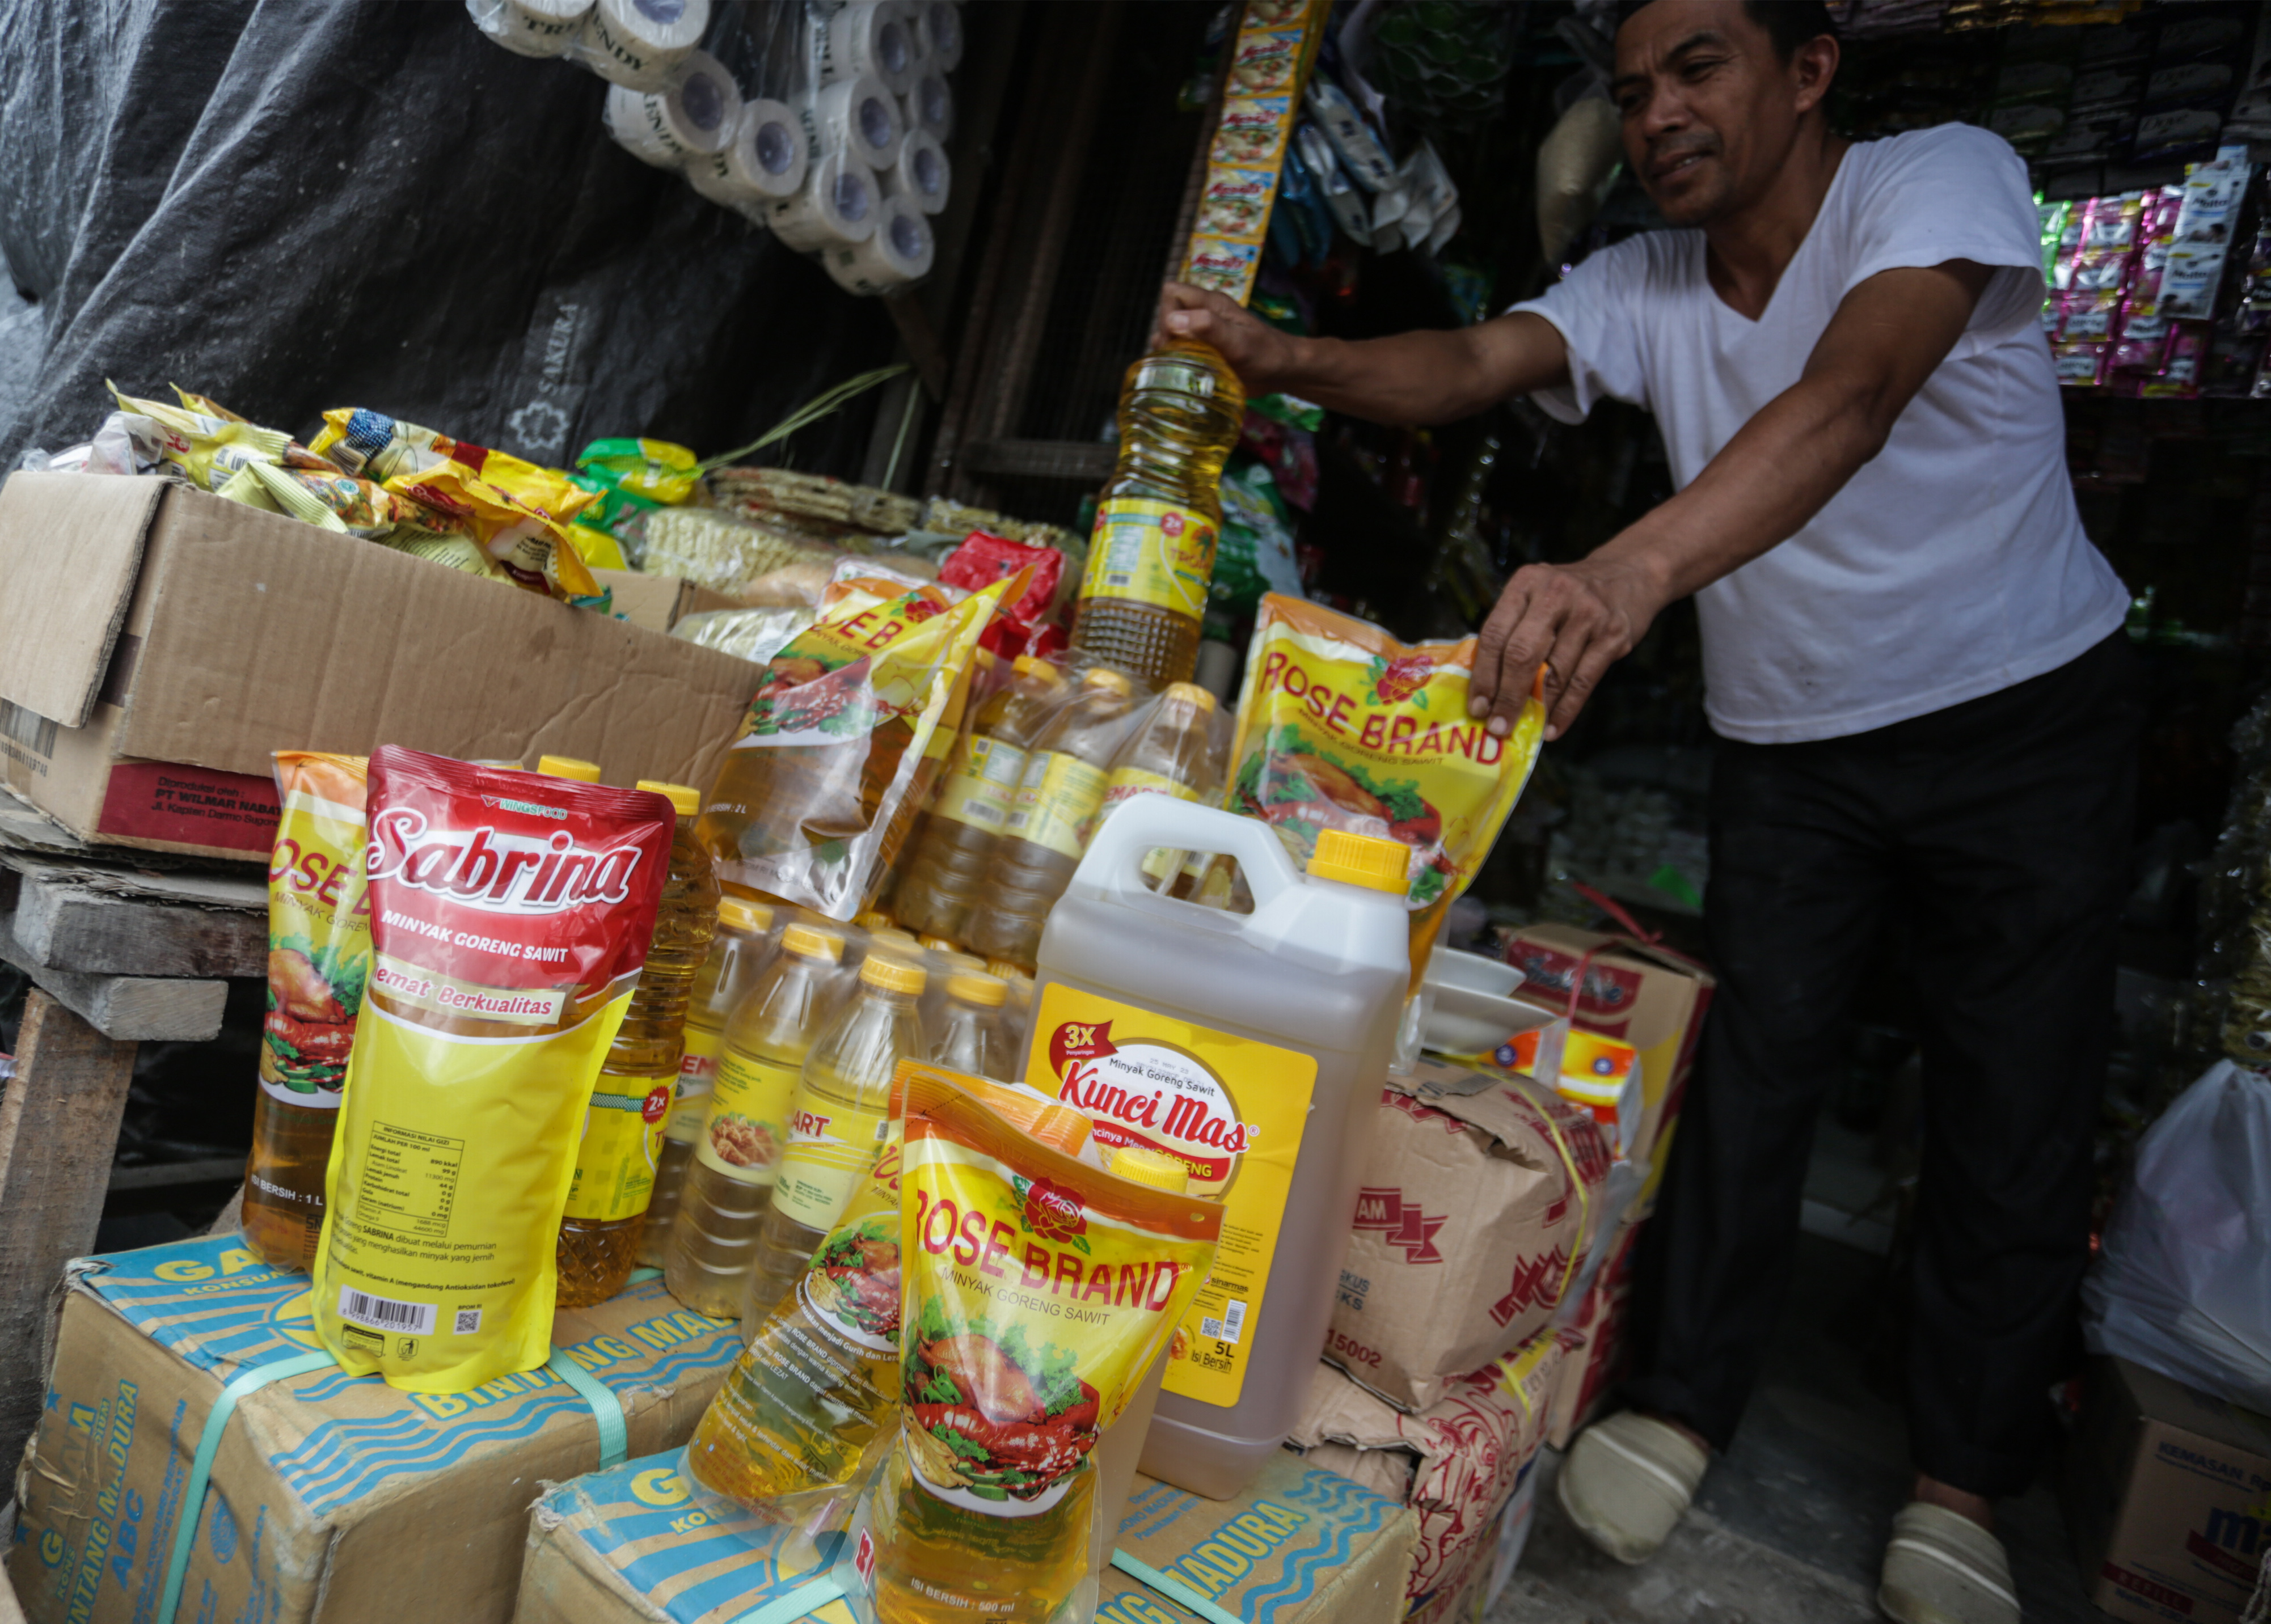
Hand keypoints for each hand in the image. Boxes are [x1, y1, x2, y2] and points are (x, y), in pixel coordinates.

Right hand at [1153, 282, 1300, 393]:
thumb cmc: (1265, 353)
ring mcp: (1203, 332)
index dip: (1167, 312)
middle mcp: (1204, 314)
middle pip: (1168, 313)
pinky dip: (1175, 360)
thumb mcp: (1238, 341)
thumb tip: (1172, 320)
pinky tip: (1182, 374)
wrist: (1283, 371)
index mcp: (1211, 304)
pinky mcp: (1204, 350)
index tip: (1174, 338)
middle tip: (1178, 358)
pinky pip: (1180, 350)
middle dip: (1165, 335)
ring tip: (1179, 367)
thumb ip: (1209, 327)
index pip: (1173, 293)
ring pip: (1171, 333)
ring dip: (1168, 350)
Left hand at [1469, 552, 1668, 742]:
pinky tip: (1553, 727)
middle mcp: (1555, 594)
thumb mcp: (1536, 596)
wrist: (1629, 573)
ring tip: (1522, 729)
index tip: (1477, 707)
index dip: (1483, 675)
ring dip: (1537, 708)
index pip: (1495, 634)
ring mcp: (1587, 614)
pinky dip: (1566, 710)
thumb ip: (1512, 630)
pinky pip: (1583, 682)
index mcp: (1526, 583)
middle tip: (1497, 727)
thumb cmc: (1569, 595)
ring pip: (1554, 672)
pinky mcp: (1613, 634)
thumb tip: (1487, 688)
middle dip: (1506, 697)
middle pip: (1521, 654)